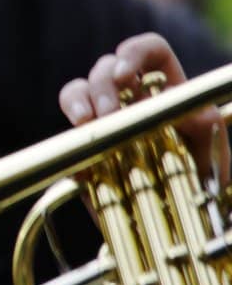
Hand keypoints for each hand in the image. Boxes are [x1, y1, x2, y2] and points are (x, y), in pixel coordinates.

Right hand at [58, 32, 228, 191]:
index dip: (134, 53)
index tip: (124, 73)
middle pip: (107, 68)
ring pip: (78, 91)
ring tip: (86, 123)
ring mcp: (105, 124)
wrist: (183, 232)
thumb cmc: (209, 191)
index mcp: (169, 92)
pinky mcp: (84, 153)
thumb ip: (207, 132)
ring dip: (78, 101)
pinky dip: (70, 139)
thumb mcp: (220, 160)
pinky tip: (79, 154)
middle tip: (108, 114)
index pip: (150, 53)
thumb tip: (186, 113)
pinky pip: (67, 135)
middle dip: (102, 85)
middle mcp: (133, 100)